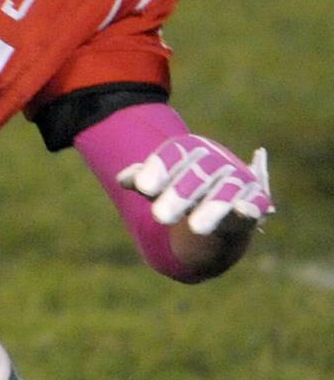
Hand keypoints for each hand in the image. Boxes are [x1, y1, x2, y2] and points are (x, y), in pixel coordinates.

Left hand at [117, 136, 273, 235]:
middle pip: (198, 175)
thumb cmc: (179, 188)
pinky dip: (249, 207)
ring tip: (195, 228)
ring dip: (212, 209)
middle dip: (179, 195)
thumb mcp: (158, 183)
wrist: (211, 203)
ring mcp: (237, 180)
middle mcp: (215, 162)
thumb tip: (123, 179)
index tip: (142, 188)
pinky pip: (255, 202)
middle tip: (159, 216)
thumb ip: (142, 179)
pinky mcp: (256, 200)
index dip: (159, 170)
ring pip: (225, 192)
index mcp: (190, 150)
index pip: (174, 155)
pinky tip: (242, 210)